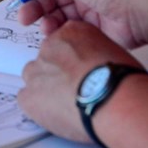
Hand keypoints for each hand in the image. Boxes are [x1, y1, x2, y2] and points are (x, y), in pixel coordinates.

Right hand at [8, 0, 147, 48]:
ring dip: (44, 18)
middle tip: (24, 14)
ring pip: (56, 12)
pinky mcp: (93, 26)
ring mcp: (88, 5)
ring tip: (39, 26)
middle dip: (34, 3)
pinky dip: (57, 30)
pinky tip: (53, 33)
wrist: (145, 13)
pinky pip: (67, 27)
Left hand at [18, 21, 139, 139]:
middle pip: (46, 60)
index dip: (72, 61)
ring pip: (34, 78)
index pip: (63, 43)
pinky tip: (56, 115)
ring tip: (67, 104)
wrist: (113, 99)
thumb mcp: (113, 52)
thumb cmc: (121, 80)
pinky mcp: (29, 96)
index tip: (80, 72)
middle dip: (57, 74)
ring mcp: (36, 70)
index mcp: (71, 32)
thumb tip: (94, 65)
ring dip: (45, 89)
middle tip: (74, 90)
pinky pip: (26, 99)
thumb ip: (95, 53)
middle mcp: (50, 46)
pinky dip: (38, 107)